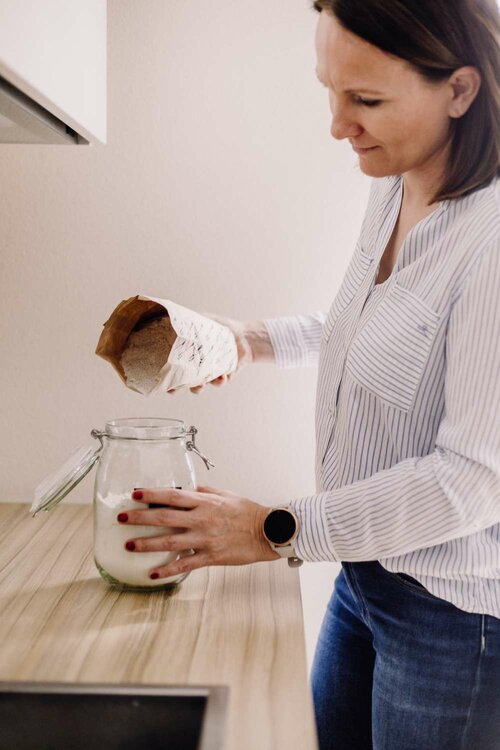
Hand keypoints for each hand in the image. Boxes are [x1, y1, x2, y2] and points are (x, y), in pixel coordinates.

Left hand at [117, 485, 279, 579]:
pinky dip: (168, 570)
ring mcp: (205, 539)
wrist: (267, 532)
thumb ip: (205, 491)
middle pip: (164, 517)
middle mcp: (201, 519)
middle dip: (140, 518)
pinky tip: (153, 574)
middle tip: (121, 518)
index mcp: (204, 502)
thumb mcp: (225, 495)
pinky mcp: (210, 556)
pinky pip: (185, 565)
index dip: (151, 494)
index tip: (134, 494)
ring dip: (147, 544)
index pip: (172, 496)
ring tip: (129, 546)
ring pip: (170, 542)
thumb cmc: (248, 512)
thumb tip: (188, 487)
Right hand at [167, 314, 252, 394]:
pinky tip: (222, 377)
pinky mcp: (224, 376)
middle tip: (173, 389)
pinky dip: (220, 381)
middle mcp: (197, 368)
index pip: (173, 368)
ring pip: (200, 387)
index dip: (166, 376)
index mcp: (189, 357)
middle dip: (177, 388)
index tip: (160, 380)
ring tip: (200, 384)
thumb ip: (187, 320)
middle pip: (181, 382)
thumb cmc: (221, 328)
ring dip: (198, 387)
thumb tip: (170, 313)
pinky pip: (220, 382)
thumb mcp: (202, 321)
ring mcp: (209, 374)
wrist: (243, 335)